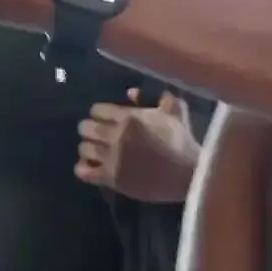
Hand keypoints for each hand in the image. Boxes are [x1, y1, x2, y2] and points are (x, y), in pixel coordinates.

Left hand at [76, 90, 201, 202]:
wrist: (188, 175)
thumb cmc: (181, 141)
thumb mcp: (174, 110)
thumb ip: (155, 95)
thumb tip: (131, 92)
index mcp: (130, 117)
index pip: (97, 110)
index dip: (100, 113)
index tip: (106, 119)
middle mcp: (116, 136)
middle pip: (86, 128)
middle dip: (90, 129)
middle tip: (99, 134)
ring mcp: (112, 158)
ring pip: (83, 148)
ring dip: (89, 148)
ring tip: (97, 151)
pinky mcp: (112, 178)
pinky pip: (83, 171)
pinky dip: (83, 167)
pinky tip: (92, 166)